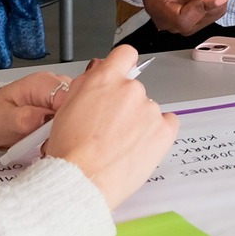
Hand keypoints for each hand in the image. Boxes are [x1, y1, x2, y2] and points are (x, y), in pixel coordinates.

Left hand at [0, 69, 72, 150]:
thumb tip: (44, 118)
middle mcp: (56, 85)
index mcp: (42, 82)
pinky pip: (75, 119)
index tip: (56, 135)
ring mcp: (62, 96)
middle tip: (50, 141)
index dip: (68, 119)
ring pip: (80, 114)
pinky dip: (67, 132)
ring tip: (48, 142)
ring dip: (68, 131)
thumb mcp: (4, 120)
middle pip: (80, 105)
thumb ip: (24, 118)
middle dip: (68, 127)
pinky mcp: (64, 107)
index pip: (70, 97)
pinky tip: (53, 139)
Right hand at [43, 47, 177, 207]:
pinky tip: (141, 145)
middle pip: (134, 88)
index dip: (122, 66)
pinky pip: (168, 123)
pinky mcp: (164, 130)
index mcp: (106, 79)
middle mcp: (131, 89)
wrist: (82, 180)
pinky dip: (158, 132)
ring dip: (139, 121)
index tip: (120, 79)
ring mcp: (150, 110)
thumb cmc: (69, 152)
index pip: (125, 54)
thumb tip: (99, 74)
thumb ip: (87, 85)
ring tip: (121, 145)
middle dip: (125, 104)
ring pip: (148, 109)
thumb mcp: (66, 108)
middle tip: (110, 128)